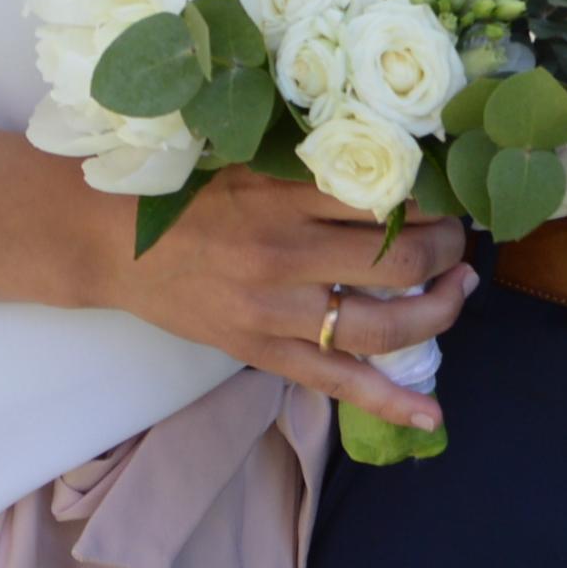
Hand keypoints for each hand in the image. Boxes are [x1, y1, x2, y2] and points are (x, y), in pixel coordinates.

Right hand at [106, 169, 474, 437]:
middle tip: (457, 239)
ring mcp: (276, 310)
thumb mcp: (249, 154)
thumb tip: (392, 153)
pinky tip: (430, 413)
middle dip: (447, 250)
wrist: (108, 238)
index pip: (388, 195)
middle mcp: (287, 252)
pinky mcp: (262, 351)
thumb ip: (312, 159)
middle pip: (400, 261)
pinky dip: (388, 401)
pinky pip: (337, 383)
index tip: (448, 190)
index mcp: (286, 192)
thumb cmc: (183, 185)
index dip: (434, 196)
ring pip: (383, 325)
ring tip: (457, 290)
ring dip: (437, 311)